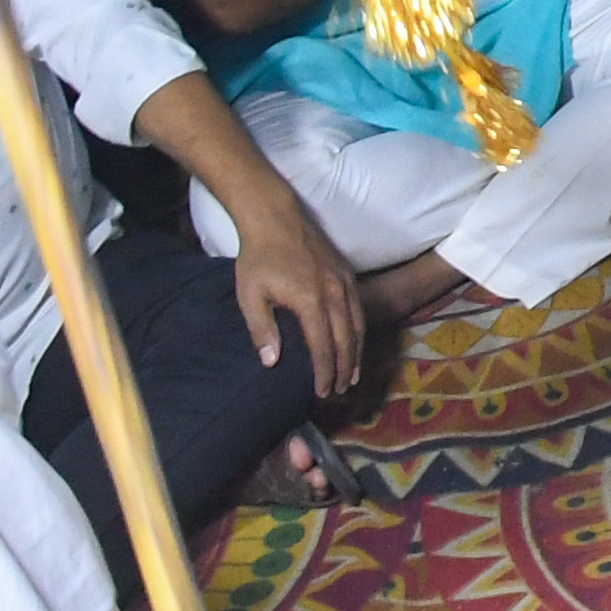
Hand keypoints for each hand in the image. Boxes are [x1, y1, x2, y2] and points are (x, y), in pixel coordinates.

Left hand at [222, 189, 364, 399]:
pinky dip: (360, 330)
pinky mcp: (347, 274)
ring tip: (352, 374)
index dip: (323, 372)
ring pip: (358, 324)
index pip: (322, 346)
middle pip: (346, 339)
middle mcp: (334, 294)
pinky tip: (355, 340)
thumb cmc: (258, 259)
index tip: (321, 392)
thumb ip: (262, 330)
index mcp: (310, 301)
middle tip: (339, 391)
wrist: (276, 218)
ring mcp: (345, 282)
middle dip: (343, 368)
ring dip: (356, 352)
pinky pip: (359, 308)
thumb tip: (272, 362)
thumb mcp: (250, 296)